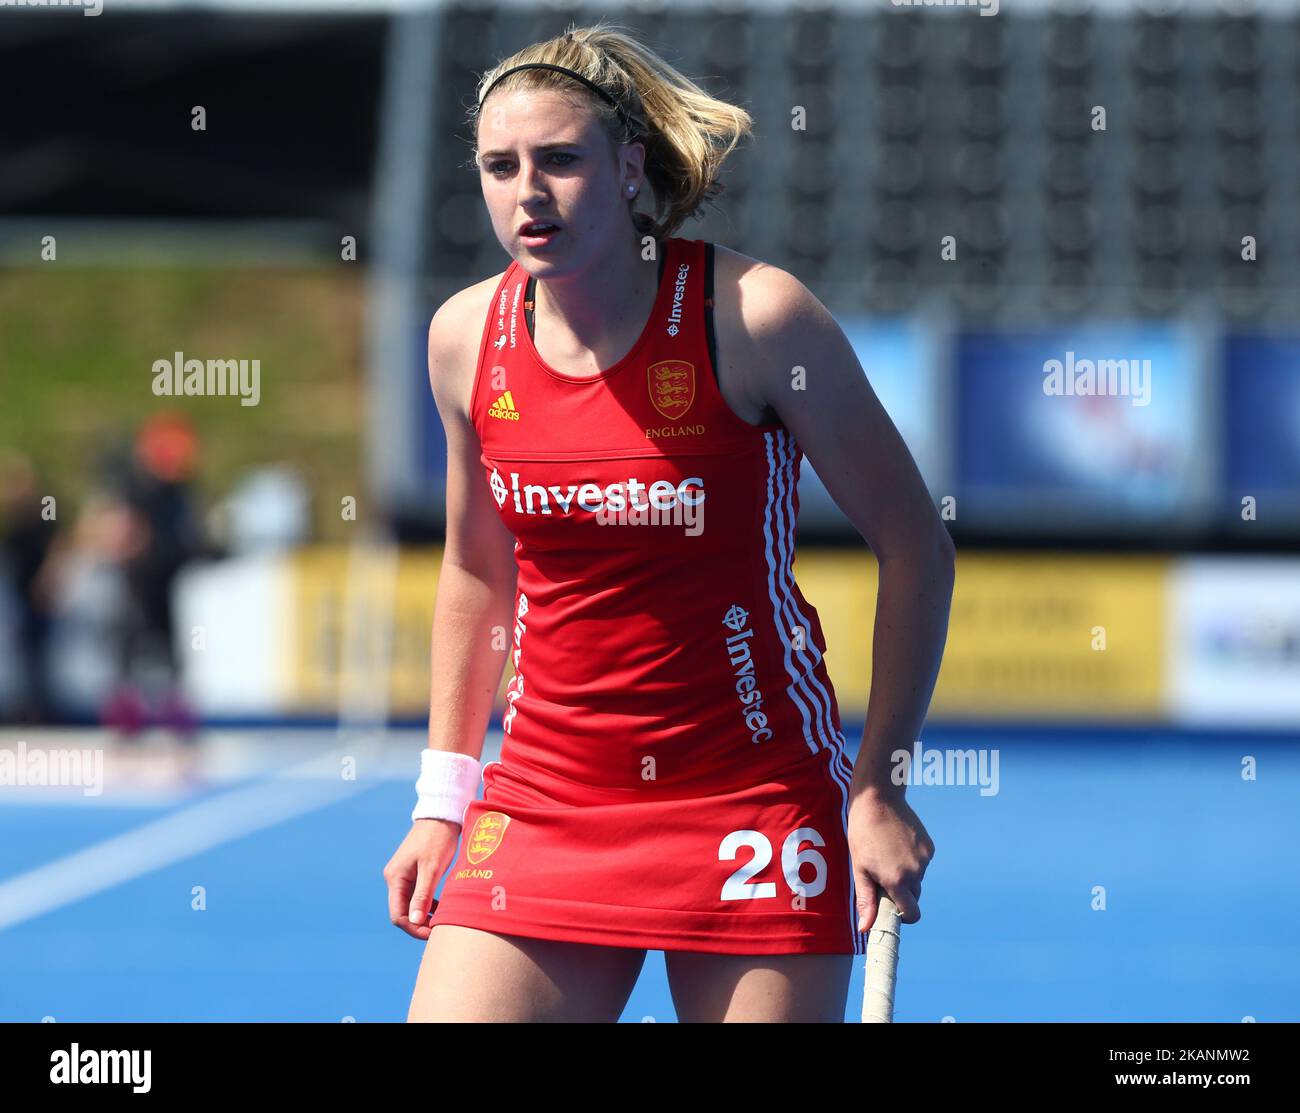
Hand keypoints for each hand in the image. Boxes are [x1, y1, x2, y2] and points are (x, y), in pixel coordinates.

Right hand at [381, 820, 461, 939]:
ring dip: (423, 915)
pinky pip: (417, 895)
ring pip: (410, 904)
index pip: (397, 915)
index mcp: (395, 878)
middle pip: (402, 912)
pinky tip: (441, 908)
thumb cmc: (438, 839)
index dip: (414, 928)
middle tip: (439, 930)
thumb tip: (414, 921)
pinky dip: (427, 904)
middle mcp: (395, 878)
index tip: (433, 933)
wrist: (442, 815)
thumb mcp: (432, 868)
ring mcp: (403, 875)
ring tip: (442, 921)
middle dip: (418, 924)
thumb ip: (423, 895)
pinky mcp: (414, 872)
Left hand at [847, 788, 933, 930]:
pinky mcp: (930, 846)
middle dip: (901, 893)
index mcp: (897, 881)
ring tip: (887, 854)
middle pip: (914, 897)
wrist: (878, 799)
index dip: (904, 916)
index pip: (911, 914)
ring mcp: (925, 859)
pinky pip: (922, 863)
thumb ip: (866, 899)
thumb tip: (867, 928)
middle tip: (882, 875)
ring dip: (906, 875)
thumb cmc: (863, 834)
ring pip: (918, 879)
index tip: (893, 909)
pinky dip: (912, 860)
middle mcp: (915, 872)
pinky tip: (897, 844)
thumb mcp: (859, 868)